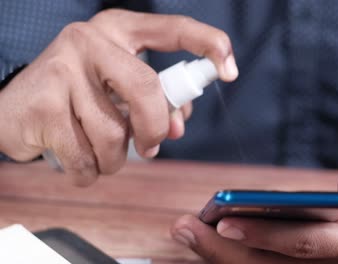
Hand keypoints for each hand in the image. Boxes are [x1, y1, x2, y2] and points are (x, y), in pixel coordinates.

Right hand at [0, 9, 237, 185]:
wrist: (14, 109)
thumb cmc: (79, 98)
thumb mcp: (120, 91)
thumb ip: (157, 102)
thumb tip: (178, 125)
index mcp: (118, 31)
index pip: (172, 29)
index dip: (208, 44)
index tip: (229, 70)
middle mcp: (90, 40)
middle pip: (146, 89)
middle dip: (154, 128)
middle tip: (152, 146)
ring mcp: (61, 68)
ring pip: (113, 134)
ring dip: (115, 158)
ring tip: (101, 152)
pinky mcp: (41, 103)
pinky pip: (85, 157)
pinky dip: (89, 171)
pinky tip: (78, 159)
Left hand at [171, 149, 337, 262]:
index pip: (306, 244)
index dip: (264, 235)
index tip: (225, 221)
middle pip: (274, 263)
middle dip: (226, 249)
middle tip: (185, 226)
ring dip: (224, 252)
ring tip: (188, 228)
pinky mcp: (313, 257)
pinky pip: (270, 260)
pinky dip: (239, 249)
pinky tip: (211, 233)